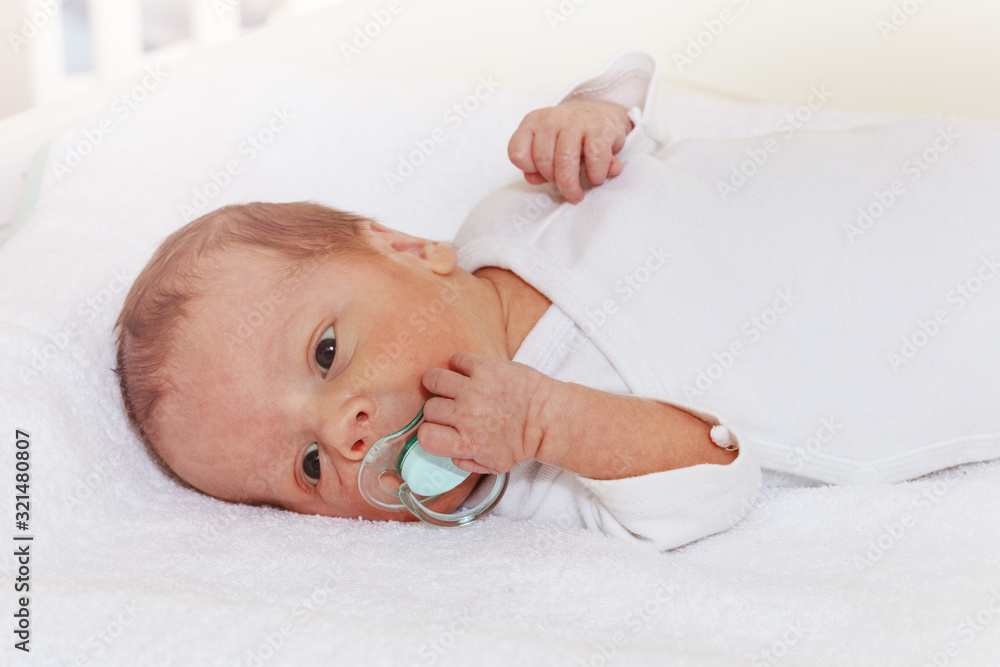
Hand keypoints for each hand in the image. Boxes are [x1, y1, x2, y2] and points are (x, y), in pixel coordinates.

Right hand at [418, 351, 553, 474]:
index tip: (439, 428)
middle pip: (430, 408)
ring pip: (435, 379)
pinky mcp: (486, 367)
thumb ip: (466, 463)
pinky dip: (459, 364)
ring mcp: (474, 389)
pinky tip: (469, 373)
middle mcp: (466, 415)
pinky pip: (457, 359)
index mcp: (466, 442)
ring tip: (450, 385)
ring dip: (439, 383)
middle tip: (451, 407)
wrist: (548, 418)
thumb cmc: (523, 442)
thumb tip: (449, 453)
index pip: (426, 436)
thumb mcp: (494, 465)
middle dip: (439, 409)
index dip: (430, 432)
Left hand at [507, 99, 632, 203]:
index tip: (542, 173)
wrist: (601, 113)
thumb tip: (534, 180)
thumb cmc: (569, 137)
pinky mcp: (600, 128)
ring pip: (565, 162)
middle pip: (542, 161)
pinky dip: (596, 175)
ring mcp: (576, 121)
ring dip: (571, 185)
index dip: (530, 169)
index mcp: (532, 122)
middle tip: (564, 186)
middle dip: (554, 181)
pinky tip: (596, 176)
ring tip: (577, 193)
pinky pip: (594, 159)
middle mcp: (551, 119)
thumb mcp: (546, 146)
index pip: (517, 153)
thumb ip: (534, 166)